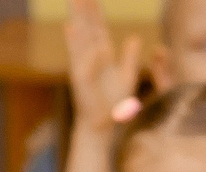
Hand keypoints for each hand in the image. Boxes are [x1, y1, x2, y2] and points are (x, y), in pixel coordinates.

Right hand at [65, 0, 142, 132]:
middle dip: (84, 8)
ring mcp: (83, 65)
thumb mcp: (128, 77)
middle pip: (87, 26)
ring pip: (80, 37)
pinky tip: (71, 27)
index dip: (96, 11)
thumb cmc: (113, 104)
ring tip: (73, 0)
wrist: (102, 125)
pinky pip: (78, 58)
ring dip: (76, 18)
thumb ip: (130, 57)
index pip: (99, 27)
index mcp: (103, 54)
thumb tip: (135, 38)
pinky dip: (75, 43)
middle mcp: (91, 56)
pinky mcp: (79, 77)